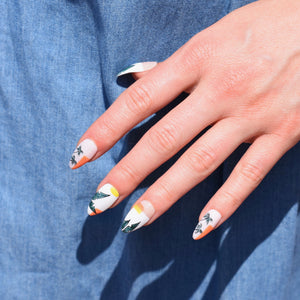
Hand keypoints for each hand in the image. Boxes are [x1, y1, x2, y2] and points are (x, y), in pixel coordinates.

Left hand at [69, 0, 299, 238]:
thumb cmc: (260, 28)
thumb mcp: (210, 37)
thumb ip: (170, 66)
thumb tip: (131, 77)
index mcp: (198, 59)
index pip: (140, 100)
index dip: (106, 128)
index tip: (80, 155)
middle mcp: (220, 90)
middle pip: (163, 139)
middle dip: (127, 174)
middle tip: (98, 202)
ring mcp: (252, 115)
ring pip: (200, 163)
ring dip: (164, 195)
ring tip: (135, 220)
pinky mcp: (282, 134)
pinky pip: (248, 175)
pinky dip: (224, 203)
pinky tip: (201, 227)